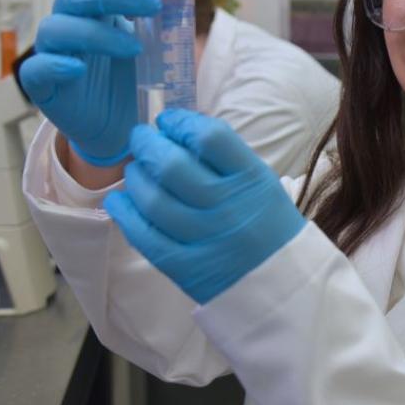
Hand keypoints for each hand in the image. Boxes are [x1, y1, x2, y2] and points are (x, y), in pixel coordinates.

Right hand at [18, 0, 159, 165]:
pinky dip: (55, 65)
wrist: (122, 126)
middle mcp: (70, 24)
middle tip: (151, 4)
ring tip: (134, 48)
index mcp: (94, 8)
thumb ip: (164, 13)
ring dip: (95, 32)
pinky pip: (36, 69)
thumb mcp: (154, 44)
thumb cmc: (133, 79)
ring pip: (56, 28)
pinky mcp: (43, 85)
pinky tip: (77, 68)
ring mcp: (53, 53)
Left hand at [104, 110, 306, 303]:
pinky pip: (144, 236)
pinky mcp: (185, 267)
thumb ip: (223, 159)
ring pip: (152, 199)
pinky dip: (125, 214)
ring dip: (135, 177)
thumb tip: (173, 133)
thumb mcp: (261, 182)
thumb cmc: (267, 224)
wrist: (284, 283)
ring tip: (136, 171)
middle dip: (147, 144)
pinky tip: (120, 201)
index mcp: (251, 179)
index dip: (181, 122)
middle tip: (142, 140)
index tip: (169, 121)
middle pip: (172, 165)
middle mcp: (227, 206)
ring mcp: (205, 238)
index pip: (210, 137)